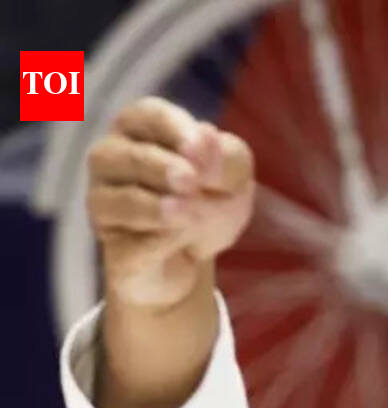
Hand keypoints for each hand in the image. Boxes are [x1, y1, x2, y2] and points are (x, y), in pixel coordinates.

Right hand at [88, 96, 253, 308]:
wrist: (197, 262)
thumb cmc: (211, 206)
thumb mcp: (236, 180)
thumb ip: (227, 157)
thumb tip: (206, 134)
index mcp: (144, 131)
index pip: (146, 114)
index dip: (172, 128)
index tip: (197, 149)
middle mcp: (112, 159)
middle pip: (119, 152)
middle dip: (159, 165)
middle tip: (189, 181)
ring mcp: (101, 200)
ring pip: (108, 194)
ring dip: (152, 202)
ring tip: (187, 213)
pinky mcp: (107, 241)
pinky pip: (120, 237)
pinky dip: (150, 233)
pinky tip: (176, 236)